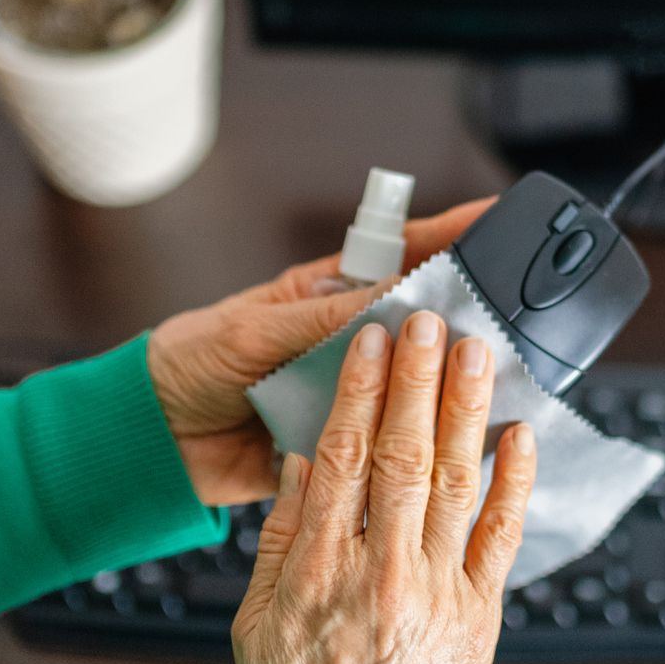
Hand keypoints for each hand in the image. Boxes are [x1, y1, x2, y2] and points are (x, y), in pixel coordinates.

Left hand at [145, 199, 493, 506]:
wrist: (151, 438)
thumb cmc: (192, 363)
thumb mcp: (256, 331)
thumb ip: (322, 321)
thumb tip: (394, 303)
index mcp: (331, 295)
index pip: (403, 257)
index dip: (451, 236)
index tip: (497, 217)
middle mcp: (350, 343)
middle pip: (423, 327)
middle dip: (466, 321)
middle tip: (513, 317)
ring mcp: (350, 394)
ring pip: (414, 388)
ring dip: (446, 389)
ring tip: (495, 383)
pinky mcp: (342, 445)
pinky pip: (387, 445)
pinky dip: (413, 447)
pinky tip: (449, 445)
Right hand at [232, 311, 536, 663]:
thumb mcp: (255, 627)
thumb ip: (281, 541)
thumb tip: (301, 465)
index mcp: (320, 568)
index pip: (341, 454)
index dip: (360, 389)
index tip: (373, 341)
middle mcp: (383, 570)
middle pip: (404, 453)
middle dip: (419, 379)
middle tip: (431, 320)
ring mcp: (438, 592)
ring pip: (457, 481)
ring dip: (467, 409)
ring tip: (477, 351)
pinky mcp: (480, 618)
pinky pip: (500, 538)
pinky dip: (513, 483)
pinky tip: (520, 434)